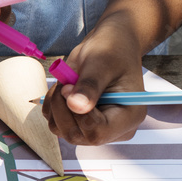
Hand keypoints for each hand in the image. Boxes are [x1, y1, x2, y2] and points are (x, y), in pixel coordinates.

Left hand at [42, 20, 147, 144]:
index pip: (98, 132)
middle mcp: (113, 129)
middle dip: (62, 107)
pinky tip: (64, 87)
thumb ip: (89, 85)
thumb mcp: (101, 62)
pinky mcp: (80, 124)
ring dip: (56, 104)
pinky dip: (52, 105)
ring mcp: (95, 128)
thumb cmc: (112, 50)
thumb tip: (75, 106)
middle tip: (65, 81)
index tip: (69, 86)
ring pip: (61, 130)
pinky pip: (55, 123)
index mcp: (129, 116)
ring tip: (67, 81)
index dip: (78, 113)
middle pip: (77, 134)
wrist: (110, 46)